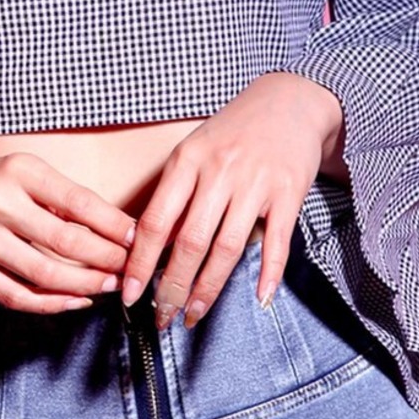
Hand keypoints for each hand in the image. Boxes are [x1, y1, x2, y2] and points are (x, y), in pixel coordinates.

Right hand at [0, 150, 136, 313]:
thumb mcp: (26, 172)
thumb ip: (64, 197)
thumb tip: (118, 227)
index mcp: (18, 171)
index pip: (78, 202)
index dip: (113, 224)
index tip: (138, 237)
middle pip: (64, 240)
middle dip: (106, 259)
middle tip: (130, 269)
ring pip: (43, 273)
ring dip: (84, 285)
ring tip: (109, 286)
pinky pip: (16, 295)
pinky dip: (51, 303)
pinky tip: (75, 301)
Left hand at [120, 73, 344, 329]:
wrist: (289, 100)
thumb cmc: (233, 131)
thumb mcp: (194, 150)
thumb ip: (175, 193)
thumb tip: (147, 246)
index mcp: (188, 160)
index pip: (157, 221)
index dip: (140, 263)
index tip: (129, 295)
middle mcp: (220, 171)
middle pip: (190, 242)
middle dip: (171, 287)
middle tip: (162, 318)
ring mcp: (256, 183)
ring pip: (227, 248)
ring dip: (208, 289)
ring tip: (193, 315)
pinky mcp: (288, 193)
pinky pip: (277, 242)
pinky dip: (268, 273)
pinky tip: (258, 299)